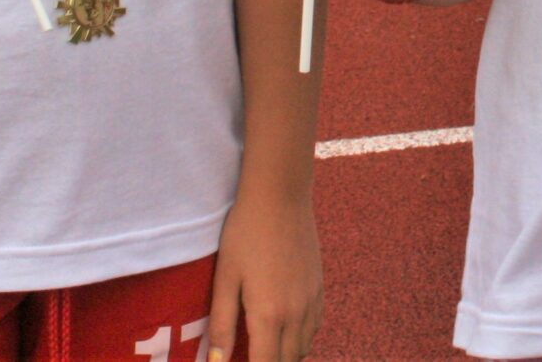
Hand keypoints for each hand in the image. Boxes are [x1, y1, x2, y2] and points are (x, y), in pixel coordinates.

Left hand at [203, 193, 321, 361]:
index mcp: (269, 315)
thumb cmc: (245, 234)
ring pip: (304, 348)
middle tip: (249, 355)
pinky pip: (315, 327)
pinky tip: (284, 329)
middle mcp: (296, 313)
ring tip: (264, 348)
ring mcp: (312, 300)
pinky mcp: (320, 287)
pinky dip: (301, 338)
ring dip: (285, 356)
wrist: (280, 196)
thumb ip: (222, 324)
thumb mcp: (225, 278)